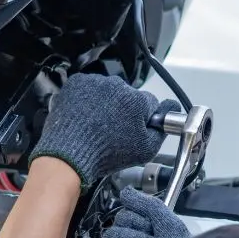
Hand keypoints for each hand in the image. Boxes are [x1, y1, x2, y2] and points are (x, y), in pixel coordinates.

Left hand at [30, 74, 180, 188]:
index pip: (150, 103)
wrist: (69, 154)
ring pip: (108, 92)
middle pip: (128, 96)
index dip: (143, 118)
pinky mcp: (77, 84)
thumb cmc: (103, 153)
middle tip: (113, 130)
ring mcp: (95, 83)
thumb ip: (162, 129)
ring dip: (105, 103)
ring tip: (97, 125)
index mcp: (136, 100)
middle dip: (124, 110)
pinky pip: (88, 88)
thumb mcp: (146, 150)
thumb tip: (169, 112)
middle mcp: (117, 86)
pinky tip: (86, 117)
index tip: (135, 127)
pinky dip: (87, 99)